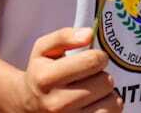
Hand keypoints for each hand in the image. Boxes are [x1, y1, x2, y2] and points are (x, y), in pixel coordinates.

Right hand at [7, 27, 122, 112]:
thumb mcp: (43, 48)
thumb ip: (64, 36)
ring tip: (94, 88)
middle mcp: (56, 103)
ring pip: (112, 101)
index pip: (91, 62)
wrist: (28, 104)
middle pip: (105, 82)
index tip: (95, 57)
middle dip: (102, 74)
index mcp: (45, 77)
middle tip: (91, 75)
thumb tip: (88, 34)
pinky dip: (108, 106)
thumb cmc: (40, 72)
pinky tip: (96, 101)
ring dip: (107, 92)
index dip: (99, 56)